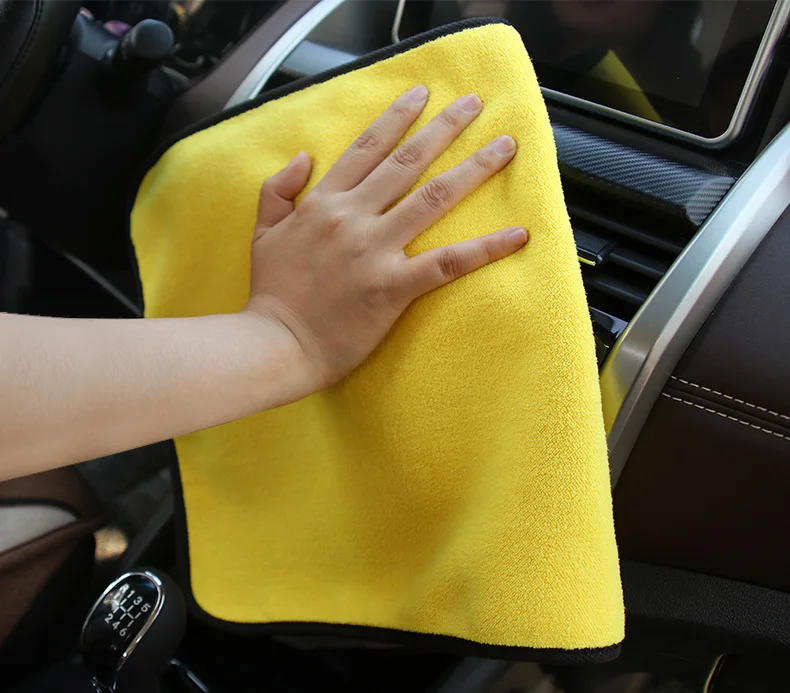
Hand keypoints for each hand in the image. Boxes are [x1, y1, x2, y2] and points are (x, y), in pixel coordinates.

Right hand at [245, 85, 527, 394]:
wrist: (274, 345)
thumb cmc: (271, 295)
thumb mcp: (263, 233)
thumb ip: (277, 190)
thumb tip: (304, 158)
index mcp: (324, 203)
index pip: (367, 148)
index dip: (398, 117)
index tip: (423, 94)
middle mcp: (353, 217)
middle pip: (408, 162)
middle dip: (445, 127)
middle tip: (476, 103)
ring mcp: (375, 250)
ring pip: (433, 198)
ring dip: (474, 168)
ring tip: (505, 146)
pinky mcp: (394, 287)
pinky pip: (448, 262)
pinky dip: (486, 248)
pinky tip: (517, 234)